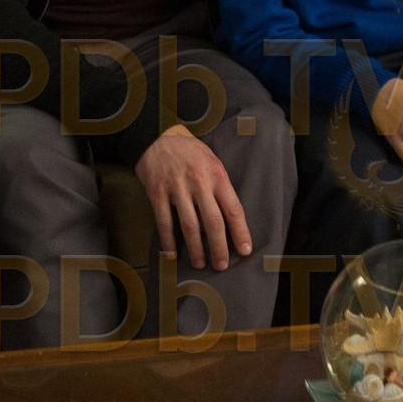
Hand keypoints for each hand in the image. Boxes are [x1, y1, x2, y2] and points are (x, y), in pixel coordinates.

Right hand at [136, 125, 250, 270]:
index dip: (240, 232)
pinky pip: (164, 222)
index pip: (233, 209)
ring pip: (189, 226)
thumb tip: (229, 219)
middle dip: (219, 247)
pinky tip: (172, 254)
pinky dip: (168, 240)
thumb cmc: (190, 151)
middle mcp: (199, 182)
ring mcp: (177, 188)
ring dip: (196, 249)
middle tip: (222, 265)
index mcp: (217, 175)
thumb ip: (220, 187)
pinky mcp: (157, 192)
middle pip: (213, 222)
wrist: (157, 136)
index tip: (245, 250)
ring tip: (200, 263)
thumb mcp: (212, 162)